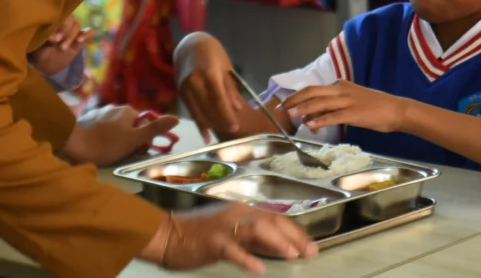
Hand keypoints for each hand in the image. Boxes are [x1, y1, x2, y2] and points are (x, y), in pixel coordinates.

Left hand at [31, 15, 91, 74]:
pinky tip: (79, 41)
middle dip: (63, 31)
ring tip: (62, 48)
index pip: (59, 14)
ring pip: (77, 26)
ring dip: (70, 36)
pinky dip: (87, 35)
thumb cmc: (39, 49)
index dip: (56, 24)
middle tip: (55, 41)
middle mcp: (64, 21)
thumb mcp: (38, 43)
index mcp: (53, 18)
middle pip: (70, 19)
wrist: (46, 62)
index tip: (50, 37)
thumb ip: (44, 37)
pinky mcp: (81, 38)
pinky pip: (90, 32)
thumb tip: (50, 36)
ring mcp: (74, 30)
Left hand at [59, 105, 177, 166]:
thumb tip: (175, 118)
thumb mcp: (134, 140)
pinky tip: (97, 146)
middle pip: (129, 125)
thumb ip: (155, 129)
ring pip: (114, 127)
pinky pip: (101, 128)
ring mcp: (100, 112)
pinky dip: (102, 136)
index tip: (136, 150)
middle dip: (128, 138)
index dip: (142, 138)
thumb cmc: (107, 145)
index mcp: (129, 111)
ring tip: (107, 151)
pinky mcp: (87, 120)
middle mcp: (115, 108)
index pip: (143, 124)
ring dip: (114, 137)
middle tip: (121, 153)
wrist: (73, 145)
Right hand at [142, 204, 317, 272]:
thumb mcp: (235, 235)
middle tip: (310, 251)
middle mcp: (238, 214)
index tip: (311, 245)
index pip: (278, 218)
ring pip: (257, 229)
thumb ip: (258, 239)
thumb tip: (283, 245)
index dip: (297, 232)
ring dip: (277, 241)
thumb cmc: (201, 236)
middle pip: (273, 221)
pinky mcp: (213, 241)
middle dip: (294, 236)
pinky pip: (233, 250)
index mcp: (245, 211)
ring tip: (292, 254)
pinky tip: (259, 268)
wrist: (168, 236)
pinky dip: (247, 258)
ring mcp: (225, 227)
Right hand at [174, 32, 246, 141]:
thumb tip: (236, 108)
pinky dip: (199, 124)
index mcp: (208, 73)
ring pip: (198, 113)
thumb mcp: (225, 65)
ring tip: (223, 130)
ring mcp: (185, 88)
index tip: (235, 126)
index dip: (226, 115)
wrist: (188, 45)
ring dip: (211, 124)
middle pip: (207, 108)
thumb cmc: (211, 52)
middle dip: (221, 122)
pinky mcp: (180, 93)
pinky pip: (191, 111)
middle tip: (233, 129)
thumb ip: (230, 87)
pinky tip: (206, 134)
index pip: (218, 99)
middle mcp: (194, 82)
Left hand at [283, 80, 409, 132]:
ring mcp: (347, 101)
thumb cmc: (374, 107)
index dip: (297, 97)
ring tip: (290, 115)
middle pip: (312, 92)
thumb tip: (312, 116)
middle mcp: (341, 90)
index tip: (285, 104)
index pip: (313, 89)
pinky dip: (320, 120)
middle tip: (281, 109)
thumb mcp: (351, 101)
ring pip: (320, 102)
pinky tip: (310, 125)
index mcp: (340, 85)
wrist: (396, 110)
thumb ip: (332, 107)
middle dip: (294, 100)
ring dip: (303, 109)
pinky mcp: (354, 113)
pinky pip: (333, 116)